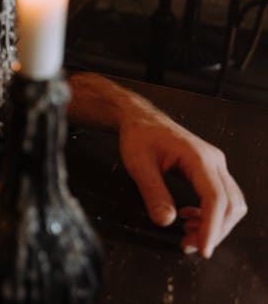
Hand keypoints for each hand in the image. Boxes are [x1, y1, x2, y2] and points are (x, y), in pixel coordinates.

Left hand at [118, 113, 246, 258]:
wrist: (141, 119)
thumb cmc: (140, 136)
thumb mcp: (139, 165)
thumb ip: (153, 193)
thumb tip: (165, 221)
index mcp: (198, 157)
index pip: (215, 198)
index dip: (212, 227)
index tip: (203, 249)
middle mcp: (213, 161)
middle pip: (230, 205)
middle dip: (214, 231)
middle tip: (189, 246)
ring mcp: (215, 165)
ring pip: (230, 203)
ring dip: (214, 224)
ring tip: (187, 235)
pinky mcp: (210, 170)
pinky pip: (220, 197)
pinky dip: (209, 214)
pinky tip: (188, 219)